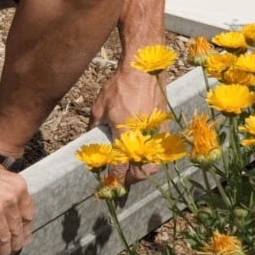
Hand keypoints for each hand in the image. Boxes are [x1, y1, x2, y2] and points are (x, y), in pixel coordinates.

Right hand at [0, 144, 36, 254]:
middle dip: (15, 243)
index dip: (26, 230)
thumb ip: (4, 187)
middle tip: (12, 251)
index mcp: (17, 186)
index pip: (28, 214)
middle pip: (17, 229)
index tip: (23, 237)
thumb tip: (7, 201)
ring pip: (4, 238)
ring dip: (3, 251)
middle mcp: (9, 199)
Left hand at [90, 67, 167, 183]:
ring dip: (144, 169)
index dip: (113, 179)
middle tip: (122, 178)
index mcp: (124, 136)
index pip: (119, 168)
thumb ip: (94, 128)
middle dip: (131, 179)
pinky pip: (161, 149)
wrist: (143, 70)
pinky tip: (144, 152)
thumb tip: (89, 140)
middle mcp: (143, 139)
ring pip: (155, 164)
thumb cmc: (119, 88)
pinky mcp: (165, 127)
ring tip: (133, 167)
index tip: (108, 184)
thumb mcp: (98, 109)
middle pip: (141, 173)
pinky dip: (154, 155)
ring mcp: (157, 134)